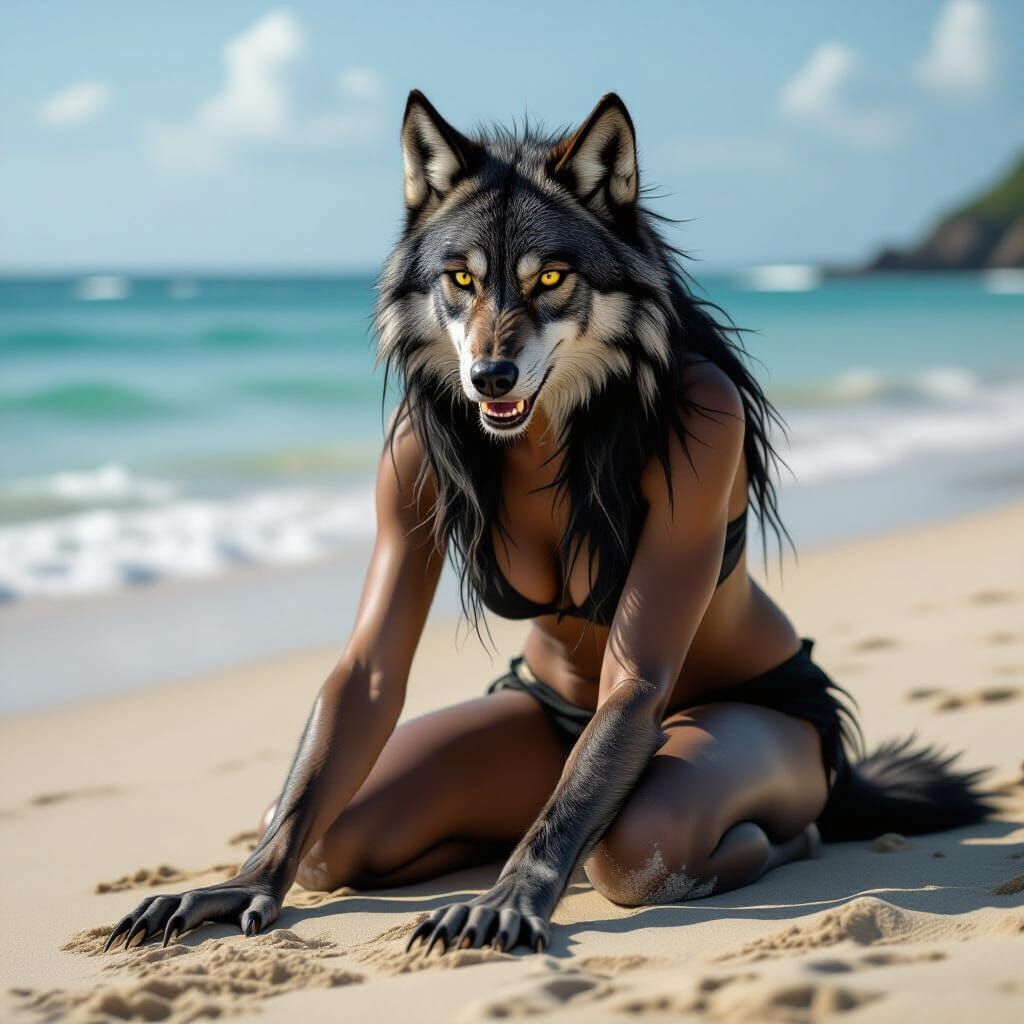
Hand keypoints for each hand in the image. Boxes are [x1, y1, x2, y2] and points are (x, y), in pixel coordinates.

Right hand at [104, 872, 282, 950]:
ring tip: (112, 946)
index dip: (178, 921)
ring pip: (148, 905)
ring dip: (130, 921)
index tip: (167, 941)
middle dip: (144, 923)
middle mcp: (190, 896)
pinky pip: (146, 909)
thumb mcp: (265, 907)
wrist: (257, 880)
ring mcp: (180, 898)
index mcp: (210, 898)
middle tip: (127, 947)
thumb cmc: (260, 900)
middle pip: (161, 905)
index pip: (190, 907)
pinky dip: (129, 920)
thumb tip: (250, 929)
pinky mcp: (174, 904)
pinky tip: (115, 939)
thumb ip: (259, 915)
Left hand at [405, 874, 552, 954]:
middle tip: (463, 945)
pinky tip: (538, 945)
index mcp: (471, 909)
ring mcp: (513, 912)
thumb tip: (409, 946)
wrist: (528, 880)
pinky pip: (537, 924)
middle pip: (478, 915)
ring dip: (504, 931)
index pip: (453, 914)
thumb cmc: (487, 909)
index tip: (429, 948)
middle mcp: (490, 909)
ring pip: (508, 919)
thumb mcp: (464, 913)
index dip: (442, 929)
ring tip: (499, 946)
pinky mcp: (535, 917)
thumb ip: (439, 925)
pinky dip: (538, 933)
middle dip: (470, 930)